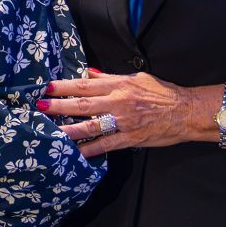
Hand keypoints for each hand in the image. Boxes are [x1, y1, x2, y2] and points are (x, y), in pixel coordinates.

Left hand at [40, 68, 205, 159]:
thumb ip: (110, 78)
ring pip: (91, 126)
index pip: (85, 85)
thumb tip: (88, 73)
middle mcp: (118, 102)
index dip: (64, 86)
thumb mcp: (136, 78)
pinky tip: (75, 153)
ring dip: (69, 129)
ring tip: (50, 132)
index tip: (46, 87)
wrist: (186, 111)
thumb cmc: (162, 93)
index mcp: (119, 85)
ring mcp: (124, 122)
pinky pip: (106, 145)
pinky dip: (90, 150)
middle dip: (59, 106)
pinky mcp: (130, 138)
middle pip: (83, 104)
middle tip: (39, 107)